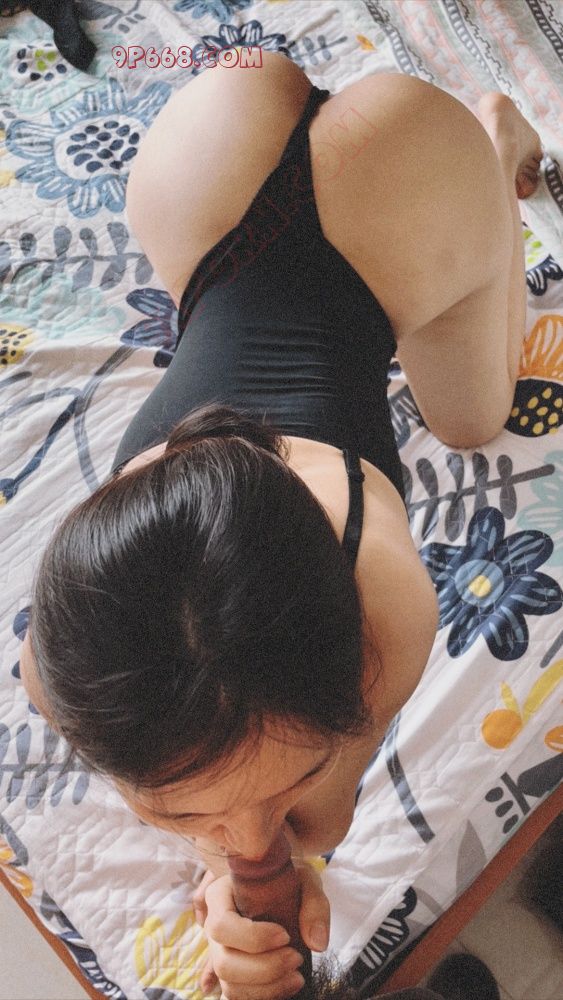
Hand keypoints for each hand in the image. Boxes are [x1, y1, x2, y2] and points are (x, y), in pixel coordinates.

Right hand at [194, 864, 329, 999]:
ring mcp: (219, 951)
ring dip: (266, 987)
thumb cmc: (288, 881)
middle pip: (224, 961)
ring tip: (297, 976)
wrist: (282, 890)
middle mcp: (213, 926)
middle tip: (297, 958)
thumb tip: (317, 943)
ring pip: (229, 984)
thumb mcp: (304, 879)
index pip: (222, 924)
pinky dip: (263, 995)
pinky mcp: (230, 971)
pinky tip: (285, 984)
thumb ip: (314, 905)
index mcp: (220, 895)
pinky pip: (236, 994)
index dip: (252, 937)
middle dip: (265, 968)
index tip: (285, 935)